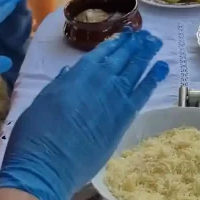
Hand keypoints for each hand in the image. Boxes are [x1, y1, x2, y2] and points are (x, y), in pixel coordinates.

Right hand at [0, 29, 168, 199]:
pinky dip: (154, 77)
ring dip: (147, 54)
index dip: (116, 42)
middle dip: (135, 45)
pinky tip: (162, 68)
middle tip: (146, 36)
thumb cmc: (37, 132)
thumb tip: (70, 71)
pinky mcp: (125, 117)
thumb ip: (61, 83)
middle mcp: (102, 79)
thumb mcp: (44, 99)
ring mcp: (116, 97)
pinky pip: (144, 92)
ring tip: (156, 43)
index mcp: (80, 72)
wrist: (48, 164)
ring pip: (136, 69)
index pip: (104, 52)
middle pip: (123, 57)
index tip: (126, 35)